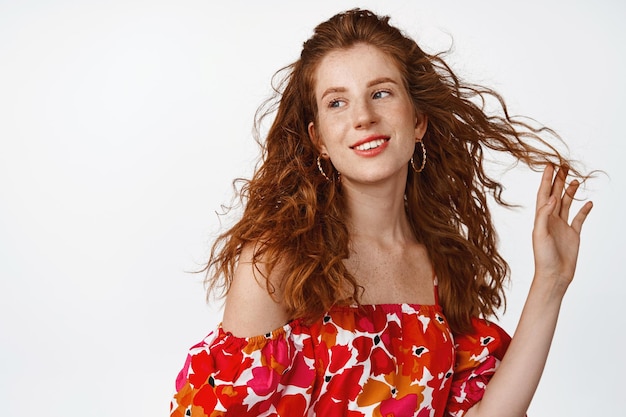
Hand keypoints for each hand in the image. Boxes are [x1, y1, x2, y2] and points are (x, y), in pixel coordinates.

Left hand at [532, 165, 592, 292]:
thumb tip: (551, 198)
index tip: (550, 165)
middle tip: (563, 166)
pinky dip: (584, 210)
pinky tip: (589, 202)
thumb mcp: (540, 234)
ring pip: (567, 204)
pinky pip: (579, 219)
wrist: (554, 275)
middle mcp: (551, 220)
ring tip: (574, 179)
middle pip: (555, 195)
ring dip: (570, 192)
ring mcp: (562, 226)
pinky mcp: (573, 235)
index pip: (544, 194)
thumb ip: (544, 215)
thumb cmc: (543, 257)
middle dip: (558, 181)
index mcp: (541, 218)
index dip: (546, 180)